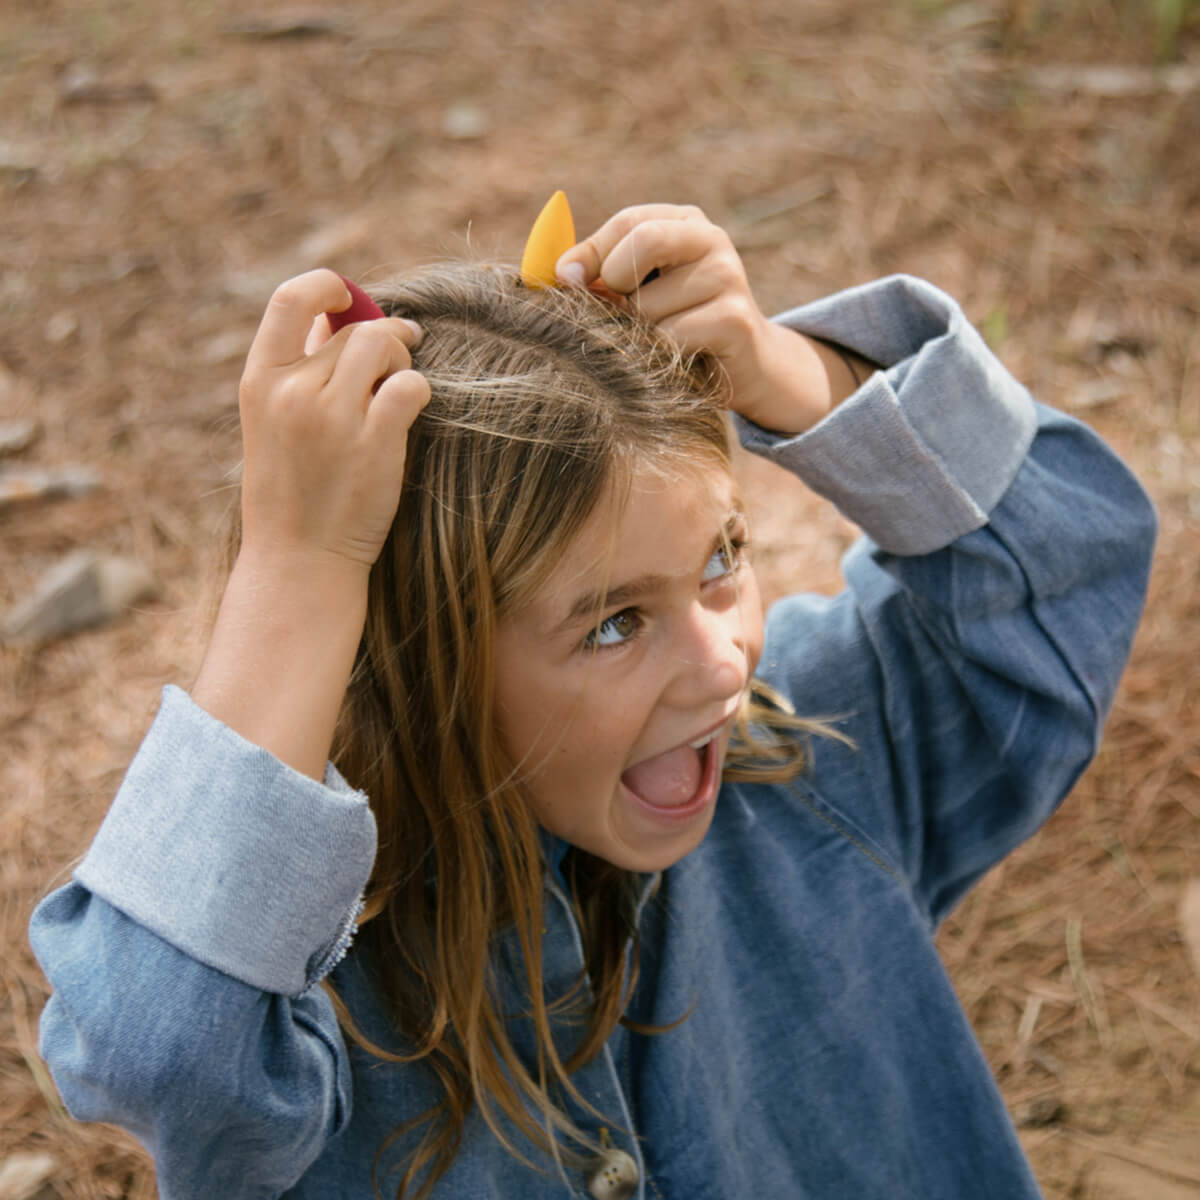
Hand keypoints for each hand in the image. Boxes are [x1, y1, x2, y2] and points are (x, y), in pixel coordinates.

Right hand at [238, 269, 429, 577]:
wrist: (299, 561)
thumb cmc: (292, 491)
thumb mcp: (274, 422)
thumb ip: (298, 368)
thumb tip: (331, 316)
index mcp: (259, 381)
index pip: (289, 298)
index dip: (327, 286)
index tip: (349, 299)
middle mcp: (292, 392)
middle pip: (355, 330)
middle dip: (385, 339)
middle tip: (398, 359)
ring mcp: (332, 418)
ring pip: (384, 347)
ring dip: (402, 360)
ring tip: (399, 388)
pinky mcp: (374, 443)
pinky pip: (411, 386)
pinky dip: (419, 390)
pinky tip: (413, 409)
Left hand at [555, 203, 860, 433]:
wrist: (744, 367)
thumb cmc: (676, 326)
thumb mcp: (637, 292)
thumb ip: (598, 274)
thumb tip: (554, 272)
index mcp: (683, 222)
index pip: (627, 223)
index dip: (590, 254)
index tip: (565, 281)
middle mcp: (711, 239)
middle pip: (643, 241)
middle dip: (616, 282)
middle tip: (619, 312)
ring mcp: (728, 276)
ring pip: (649, 304)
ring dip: (638, 333)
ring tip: (657, 343)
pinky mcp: (735, 319)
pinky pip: (671, 336)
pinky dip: (659, 355)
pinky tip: (675, 360)